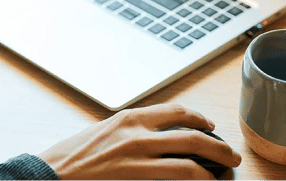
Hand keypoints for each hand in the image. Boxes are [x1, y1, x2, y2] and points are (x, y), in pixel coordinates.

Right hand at [36, 103, 241, 180]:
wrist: (54, 171)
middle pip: (191, 134)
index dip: (199, 118)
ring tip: (226, 173)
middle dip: (219, 146)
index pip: (175, 111)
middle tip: (232, 155)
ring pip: (190, 158)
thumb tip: (156, 136)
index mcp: (129, 117)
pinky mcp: (136, 176)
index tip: (210, 125)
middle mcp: (137, 132)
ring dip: (215, 167)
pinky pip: (178, 177)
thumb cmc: (76, 155)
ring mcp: (138, 155)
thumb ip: (131, 131)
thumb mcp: (106, 132)